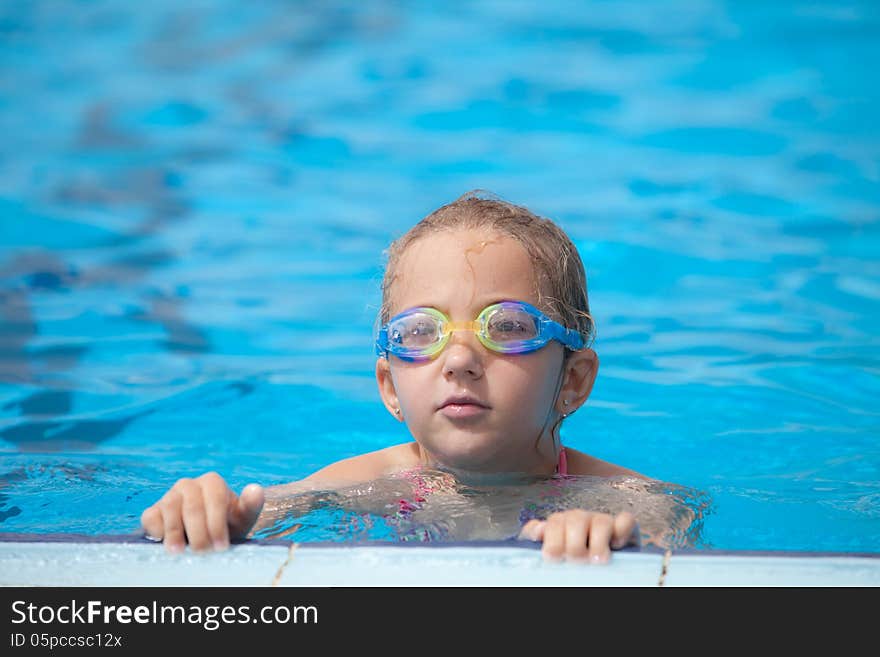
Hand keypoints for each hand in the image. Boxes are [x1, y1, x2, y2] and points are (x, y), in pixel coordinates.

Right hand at [140, 472, 264, 552]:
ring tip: (180, 551)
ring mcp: (169, 496)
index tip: (221, 546)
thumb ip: (251, 505)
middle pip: (193, 506)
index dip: (218, 523)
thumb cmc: (227, 524)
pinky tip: (164, 543)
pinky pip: (151, 517)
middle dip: (199, 531)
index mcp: (212, 482)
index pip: (215, 498)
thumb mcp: (242, 518)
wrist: (205, 535)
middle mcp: (189, 485)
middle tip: (204, 552)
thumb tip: (256, 490)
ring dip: (175, 531)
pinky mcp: (153, 511)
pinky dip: (157, 529)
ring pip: (170, 508)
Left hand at [519, 509, 639, 562]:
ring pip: (600, 520)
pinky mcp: (622, 527)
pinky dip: (622, 530)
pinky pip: (625, 520)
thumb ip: (541, 539)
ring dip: (598, 540)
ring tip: (597, 560)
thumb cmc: (572, 556)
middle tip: (575, 559)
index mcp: (560, 524)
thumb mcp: (553, 550)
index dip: (551, 538)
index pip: (553, 523)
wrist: (601, 562)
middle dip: (574, 542)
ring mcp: (601, 521)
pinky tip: (617, 544)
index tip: (551, 556)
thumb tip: (536, 531)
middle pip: (575, 519)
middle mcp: (580, 519)